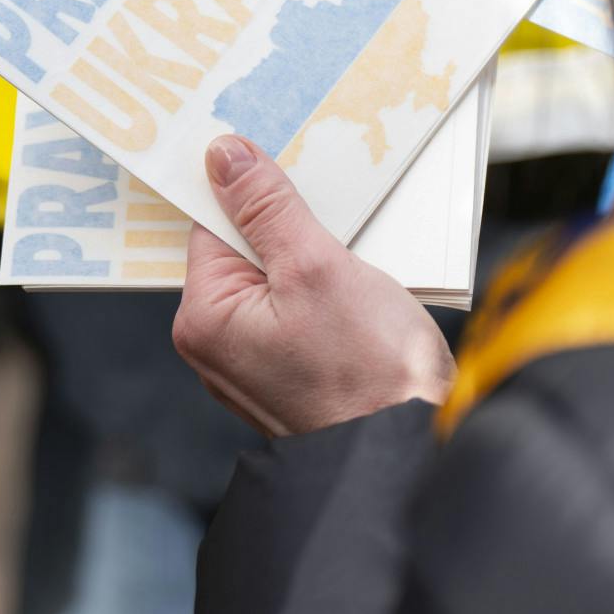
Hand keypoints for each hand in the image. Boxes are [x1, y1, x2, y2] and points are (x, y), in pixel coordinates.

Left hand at [171, 135, 456, 437]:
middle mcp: (216, 344)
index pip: (213, 225)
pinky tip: (361, 294)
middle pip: (245, 251)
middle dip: (288, 229)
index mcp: (203, 317)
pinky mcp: (290, 373)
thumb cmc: (368, 374)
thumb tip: (224, 156)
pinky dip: (326, 295)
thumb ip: (267, 207)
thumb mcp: (316, 268)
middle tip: (335, 218)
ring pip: (278, 281)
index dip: (252, 193)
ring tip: (357, 260)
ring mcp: (252, 363)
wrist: (410, 457)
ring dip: (315, 261)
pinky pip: (297, 313)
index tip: (288, 170)